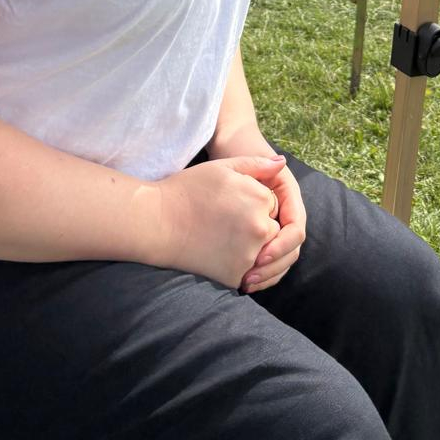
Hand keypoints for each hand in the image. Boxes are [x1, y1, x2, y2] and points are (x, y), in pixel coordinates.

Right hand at [155, 155, 283, 288]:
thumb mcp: (223, 167)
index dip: (251, 201)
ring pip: (263, 251)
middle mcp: (260, 228)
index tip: (229, 202)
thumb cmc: (189, 189)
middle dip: (255, 224)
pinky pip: (249, 271)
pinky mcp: (237, 276)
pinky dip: (238, 263)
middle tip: (224, 219)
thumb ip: (257, 164)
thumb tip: (281, 163)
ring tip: (221, 235)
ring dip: (250, 245)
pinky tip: (217, 250)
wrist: (158, 222)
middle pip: (271, 228)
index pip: (271, 203)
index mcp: (259, 199)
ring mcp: (249, 255)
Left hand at [238, 159, 305, 293]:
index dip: (281, 245)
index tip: (261, 256)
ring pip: (283, 260)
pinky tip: (242, 281)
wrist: (227, 151)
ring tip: (245, 283)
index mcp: (289, 198)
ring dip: (268, 275)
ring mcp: (276, 227)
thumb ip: (262, 164)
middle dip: (274, 267)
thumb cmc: (238, 153)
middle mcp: (286, 215)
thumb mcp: (249, 158)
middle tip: (249, 276)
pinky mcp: (263, 238)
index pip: (296, 229)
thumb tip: (280, 164)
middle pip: (292, 250)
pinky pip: (270, 262)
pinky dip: (262, 274)